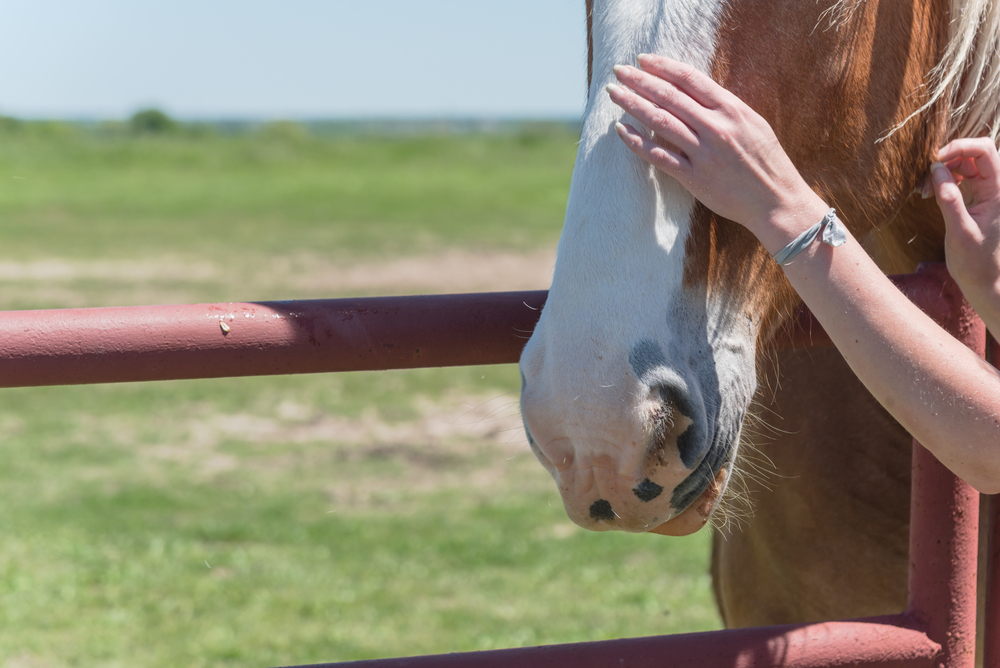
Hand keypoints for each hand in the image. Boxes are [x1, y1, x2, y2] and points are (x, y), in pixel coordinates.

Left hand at [607, 54, 824, 241]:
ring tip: (614, 93)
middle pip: (669, 96)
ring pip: (660, 122)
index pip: (690, 79)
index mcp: (732, 109)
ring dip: (632, 104)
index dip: (663, 66)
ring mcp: (703, 153)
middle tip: (619, 71)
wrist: (776, 201)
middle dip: (640, 81)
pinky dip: (637, 141)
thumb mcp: (752, 122)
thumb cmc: (766, 161)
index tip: (643, 60)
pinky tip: (620, 130)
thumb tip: (693, 91)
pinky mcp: (694, 178)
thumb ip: (723, 107)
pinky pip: (659, 156)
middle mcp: (716, 128)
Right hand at [931, 138, 999, 292]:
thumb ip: (949, 198)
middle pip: (974, 154)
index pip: (984, 150)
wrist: (985, 281)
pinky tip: (930, 194)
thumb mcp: (959, 230)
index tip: (934, 160)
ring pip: (964, 165)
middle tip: (926, 177)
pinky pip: (959, 179)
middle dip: (947, 159)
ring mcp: (986, 192)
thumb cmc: (976, 261)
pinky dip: (942, 181)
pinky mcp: (976, 199)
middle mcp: (996, 187)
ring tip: (924, 190)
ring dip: (942, 170)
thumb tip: (936, 169)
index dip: (959, 147)